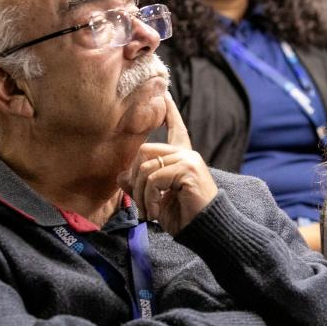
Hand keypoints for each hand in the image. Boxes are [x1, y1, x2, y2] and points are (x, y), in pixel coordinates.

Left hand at [119, 93, 217, 234]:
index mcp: (182, 158)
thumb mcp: (156, 200)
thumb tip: (121, 176)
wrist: (205, 230)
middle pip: (144, 151)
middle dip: (134, 179)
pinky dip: (149, 197)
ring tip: (147, 212)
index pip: (176, 128)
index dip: (170, 112)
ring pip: (146, 167)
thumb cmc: (183, 216)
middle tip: (139, 204)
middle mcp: (187, 154)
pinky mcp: (188, 169)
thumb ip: (140, 185)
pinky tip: (156, 211)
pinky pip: (154, 178)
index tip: (165, 95)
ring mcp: (188, 160)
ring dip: (140, 194)